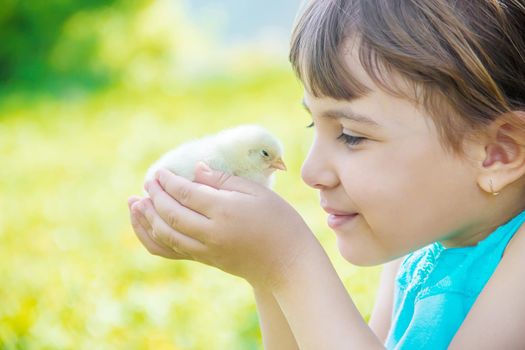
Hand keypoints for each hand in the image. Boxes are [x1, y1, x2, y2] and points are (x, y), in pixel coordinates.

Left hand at [129, 162, 319, 288]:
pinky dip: (155, 239)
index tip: (159, 172)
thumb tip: (196, 170)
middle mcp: (211, 233)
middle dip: (155, 196)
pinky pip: (172, 252)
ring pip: (166, 235)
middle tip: (148, 182)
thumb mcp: (256, 192)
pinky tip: (148, 227)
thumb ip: (223, 180)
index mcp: (224, 211)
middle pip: (171, 213)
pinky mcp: (206, 261)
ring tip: (135, 203)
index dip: (168, 182)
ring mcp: (206, 250)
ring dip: (147, 218)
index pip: (186, 193)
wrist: (288, 262)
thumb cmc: (279, 220)